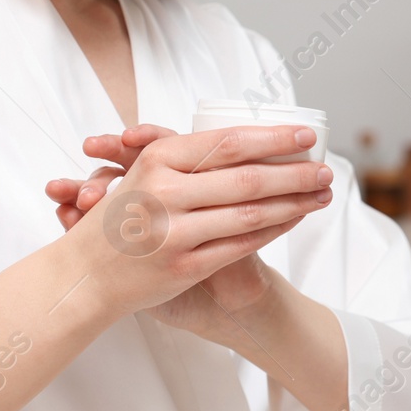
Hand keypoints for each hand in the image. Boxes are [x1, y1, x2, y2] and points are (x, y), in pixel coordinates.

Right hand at [45, 122, 332, 337]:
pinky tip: (293, 220)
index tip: (306, 136)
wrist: (83, 275)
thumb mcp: (143, 173)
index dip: (274, 138)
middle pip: (248, 178)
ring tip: (321, 194)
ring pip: (250, 213)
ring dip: (294, 202)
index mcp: (158, 159)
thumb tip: (251, 141)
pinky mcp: (183, 266)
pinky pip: (240, 244)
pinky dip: (273, 230)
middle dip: (295, 173)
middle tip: (327, 168)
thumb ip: (188, 158)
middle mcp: (165, 192)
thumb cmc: (121, 217)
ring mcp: (174, 232)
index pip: (230, 143)